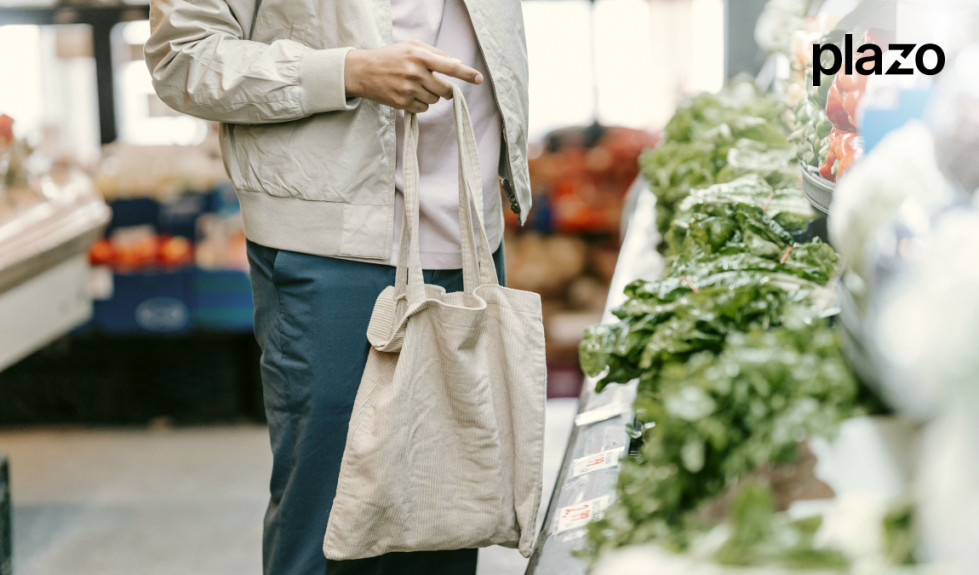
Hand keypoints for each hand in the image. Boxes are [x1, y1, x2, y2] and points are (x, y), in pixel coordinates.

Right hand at [344, 40, 482, 112]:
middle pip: (445, 89)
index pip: (450, 66)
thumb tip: (457, 63)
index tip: (479, 79)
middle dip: (447, 90)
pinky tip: (409, 95)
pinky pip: (424, 108)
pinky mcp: (402, 103)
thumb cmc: (390, 57)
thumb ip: (435, 53)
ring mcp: (408, 89)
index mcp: (420, 56)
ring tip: (416, 87)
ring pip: (435, 100)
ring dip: (431, 96)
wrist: (362, 71)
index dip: (466, 74)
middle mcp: (415, 72)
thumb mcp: (411, 46)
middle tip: (439, 86)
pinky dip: (421, 104)